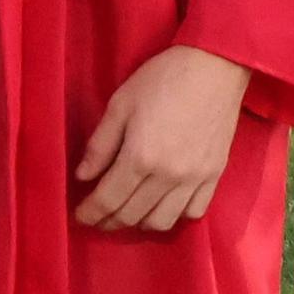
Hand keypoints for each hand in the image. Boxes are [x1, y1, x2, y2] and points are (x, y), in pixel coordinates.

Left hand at [74, 45, 250, 232]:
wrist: (213, 70)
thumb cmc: (160, 79)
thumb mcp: (120, 103)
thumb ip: (100, 144)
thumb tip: (83, 176)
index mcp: (140, 157)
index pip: (109, 198)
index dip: (91, 212)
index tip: (79, 217)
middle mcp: (168, 177)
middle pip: (133, 215)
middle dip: (110, 221)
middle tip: (97, 217)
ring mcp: (195, 181)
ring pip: (163, 222)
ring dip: (140, 223)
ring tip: (126, 212)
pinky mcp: (214, 178)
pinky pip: (193, 213)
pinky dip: (174, 216)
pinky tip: (161, 205)